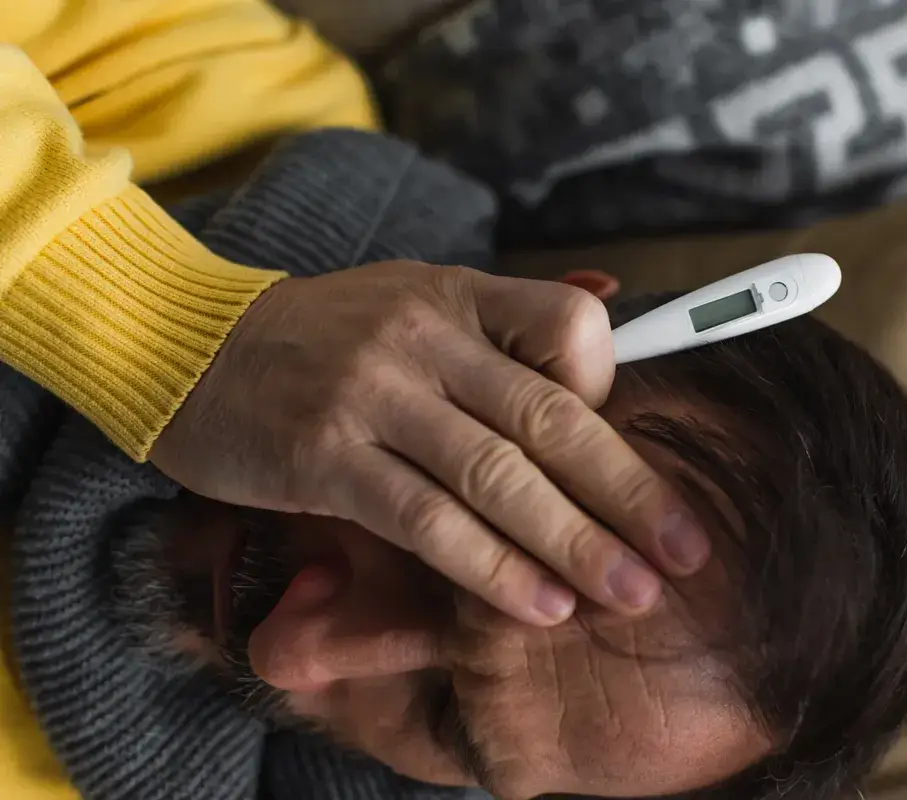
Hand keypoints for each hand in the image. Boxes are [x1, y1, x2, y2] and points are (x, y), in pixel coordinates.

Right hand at [149, 261, 709, 625]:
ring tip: (630, 592)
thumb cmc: (323, 334)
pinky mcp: (326, 457)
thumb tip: (614, 300)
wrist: (191, 347)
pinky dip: (491, 567)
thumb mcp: (418, 294)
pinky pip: (426, 520)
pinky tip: (540, 603)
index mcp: (457, 293)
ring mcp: (373, 395)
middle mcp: (423, 338)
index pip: (568, 327)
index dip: (611, 387)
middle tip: (686, 550)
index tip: (629, 442)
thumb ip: (511, 309)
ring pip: (497, 477)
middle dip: (629, 492)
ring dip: (574, 543)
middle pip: (551, 418)